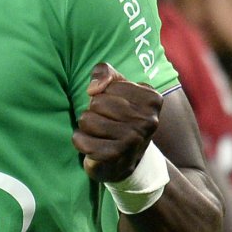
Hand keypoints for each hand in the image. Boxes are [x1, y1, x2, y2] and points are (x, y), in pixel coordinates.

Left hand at [76, 63, 162, 183]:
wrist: (126, 160)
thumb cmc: (120, 116)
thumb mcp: (117, 86)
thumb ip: (105, 72)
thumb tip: (94, 88)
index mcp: (152, 99)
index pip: (109, 85)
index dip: (104, 95)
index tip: (116, 107)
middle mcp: (147, 120)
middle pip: (97, 102)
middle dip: (94, 111)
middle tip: (105, 122)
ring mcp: (132, 139)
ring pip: (87, 119)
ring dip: (86, 126)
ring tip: (99, 133)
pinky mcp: (115, 156)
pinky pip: (81, 140)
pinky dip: (80, 141)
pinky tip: (92, 145)